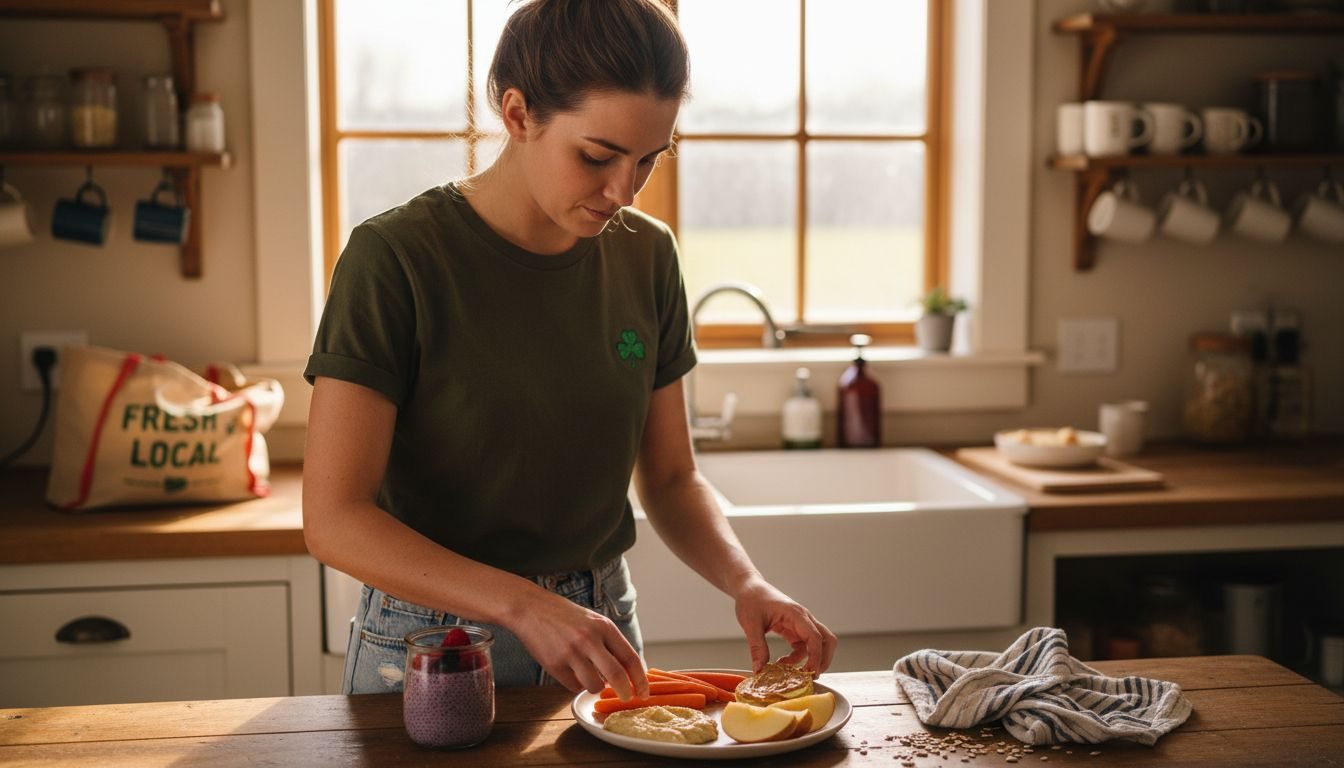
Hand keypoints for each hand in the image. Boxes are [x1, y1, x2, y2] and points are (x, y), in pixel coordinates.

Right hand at [508, 588, 649, 700]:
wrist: (530, 608)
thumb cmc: (565, 615)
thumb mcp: (594, 621)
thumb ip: (610, 642)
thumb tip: (628, 671)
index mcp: (604, 626)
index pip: (630, 658)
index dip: (641, 679)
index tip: (644, 692)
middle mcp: (589, 639)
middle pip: (616, 676)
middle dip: (626, 693)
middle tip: (627, 698)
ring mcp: (571, 653)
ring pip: (594, 685)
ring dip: (596, 687)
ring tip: (589, 676)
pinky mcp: (554, 665)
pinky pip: (573, 686)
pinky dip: (577, 684)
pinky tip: (572, 672)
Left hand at [733, 578, 837, 674]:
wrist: (749, 588)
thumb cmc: (751, 600)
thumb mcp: (750, 624)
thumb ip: (757, 647)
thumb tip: (759, 670)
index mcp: (796, 614)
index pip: (815, 637)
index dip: (816, 657)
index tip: (810, 673)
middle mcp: (803, 619)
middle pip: (826, 640)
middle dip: (823, 660)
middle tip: (810, 676)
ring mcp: (800, 624)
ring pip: (817, 644)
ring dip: (810, 660)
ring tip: (793, 673)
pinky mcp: (794, 630)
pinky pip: (804, 646)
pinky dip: (798, 658)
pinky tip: (783, 663)